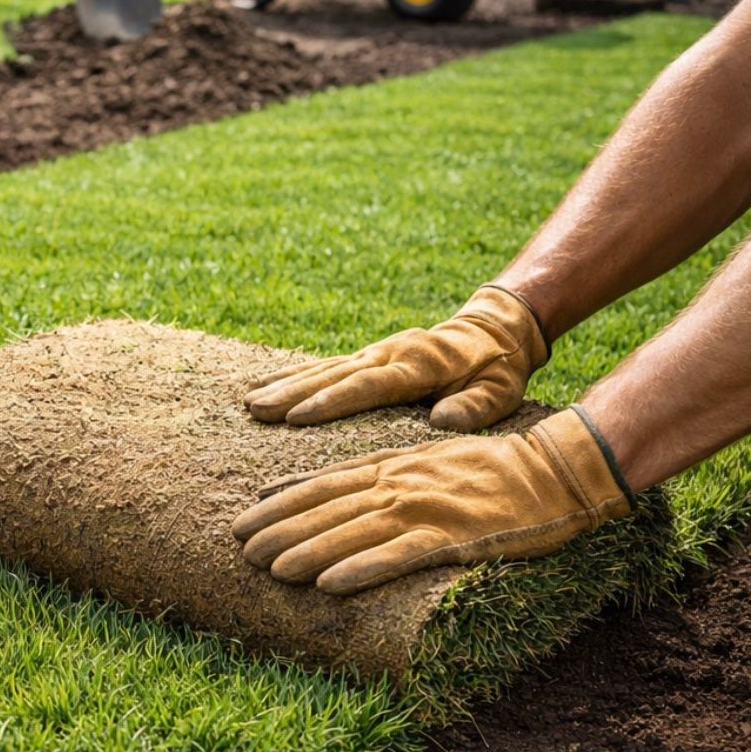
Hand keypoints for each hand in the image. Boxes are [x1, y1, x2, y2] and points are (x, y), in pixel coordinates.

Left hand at [232, 407, 632, 594]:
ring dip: (309, 551)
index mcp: (389, 466)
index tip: (243, 519)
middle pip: (327, 509)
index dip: (280, 504)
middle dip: (280, 530)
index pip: (321, 485)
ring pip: (354, 532)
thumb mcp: (416, 460)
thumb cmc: (482, 468)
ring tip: (271, 571)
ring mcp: (426, 510)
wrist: (551, 471)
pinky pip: (400, 556)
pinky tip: (332, 584)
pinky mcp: (454, 537)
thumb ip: (366, 474)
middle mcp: (399, 485)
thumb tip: (313, 485)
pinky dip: (364, 568)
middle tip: (240, 550)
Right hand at [244, 285, 548, 431]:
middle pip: (333, 375)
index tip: (296, 417)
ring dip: (285, 384)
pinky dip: (294, 375)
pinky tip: (267, 385)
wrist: (494, 330)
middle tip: (255, 409)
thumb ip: (475, 406)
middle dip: (291, 392)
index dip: (331, 401)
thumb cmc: (498, 369)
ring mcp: (375, 352)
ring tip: (249, 402)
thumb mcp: (501, 390)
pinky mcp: (368, 357)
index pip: (368, 386)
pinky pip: (325, 366)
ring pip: (322, 369)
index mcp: (419, 364)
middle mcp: (389, 353)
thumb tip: (442, 421)